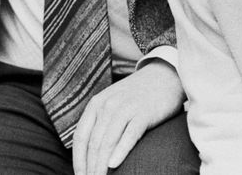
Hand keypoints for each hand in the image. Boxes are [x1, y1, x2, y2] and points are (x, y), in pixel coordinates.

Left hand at [72, 60, 184, 174]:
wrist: (163, 77)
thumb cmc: (137, 96)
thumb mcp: (112, 104)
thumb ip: (101, 123)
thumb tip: (90, 153)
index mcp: (96, 105)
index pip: (80, 137)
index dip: (78, 160)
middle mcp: (107, 106)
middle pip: (93, 143)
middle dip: (90, 167)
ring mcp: (125, 109)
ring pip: (108, 141)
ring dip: (101, 165)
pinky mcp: (143, 114)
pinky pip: (129, 135)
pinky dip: (120, 151)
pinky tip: (114, 165)